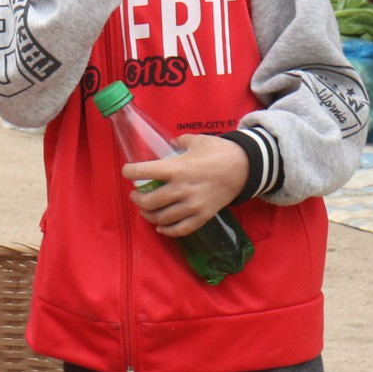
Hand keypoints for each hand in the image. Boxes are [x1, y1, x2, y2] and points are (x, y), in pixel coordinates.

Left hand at [122, 134, 250, 236]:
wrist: (245, 167)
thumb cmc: (219, 151)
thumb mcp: (197, 140)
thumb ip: (179, 142)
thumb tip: (170, 143)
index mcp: (177, 168)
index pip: (144, 172)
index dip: (130, 172)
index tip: (127, 172)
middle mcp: (182, 189)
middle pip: (148, 201)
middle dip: (137, 199)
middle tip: (136, 195)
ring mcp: (193, 205)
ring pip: (161, 218)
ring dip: (148, 215)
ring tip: (145, 210)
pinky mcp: (203, 216)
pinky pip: (181, 229)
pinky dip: (167, 230)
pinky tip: (161, 227)